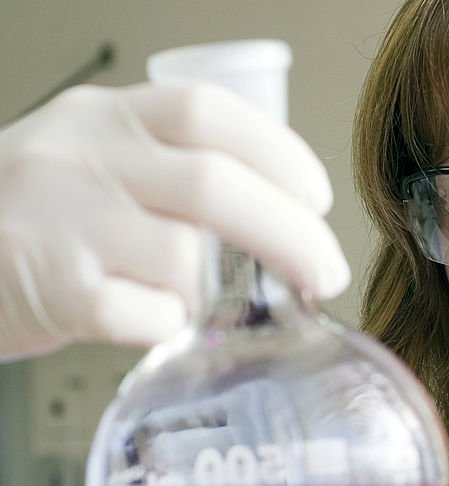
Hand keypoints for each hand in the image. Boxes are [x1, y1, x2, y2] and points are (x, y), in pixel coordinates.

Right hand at [0, 82, 349, 361]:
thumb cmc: (38, 216)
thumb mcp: (96, 159)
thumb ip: (172, 168)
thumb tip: (284, 211)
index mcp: (107, 117)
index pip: (208, 114)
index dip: (279, 153)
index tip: (318, 196)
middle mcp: (84, 157)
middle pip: (214, 186)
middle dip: (292, 235)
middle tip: (326, 271)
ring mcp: (63, 222)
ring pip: (184, 257)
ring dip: (219, 290)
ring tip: (206, 299)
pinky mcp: (51, 288)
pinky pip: (146, 314)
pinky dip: (170, 324)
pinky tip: (157, 319)